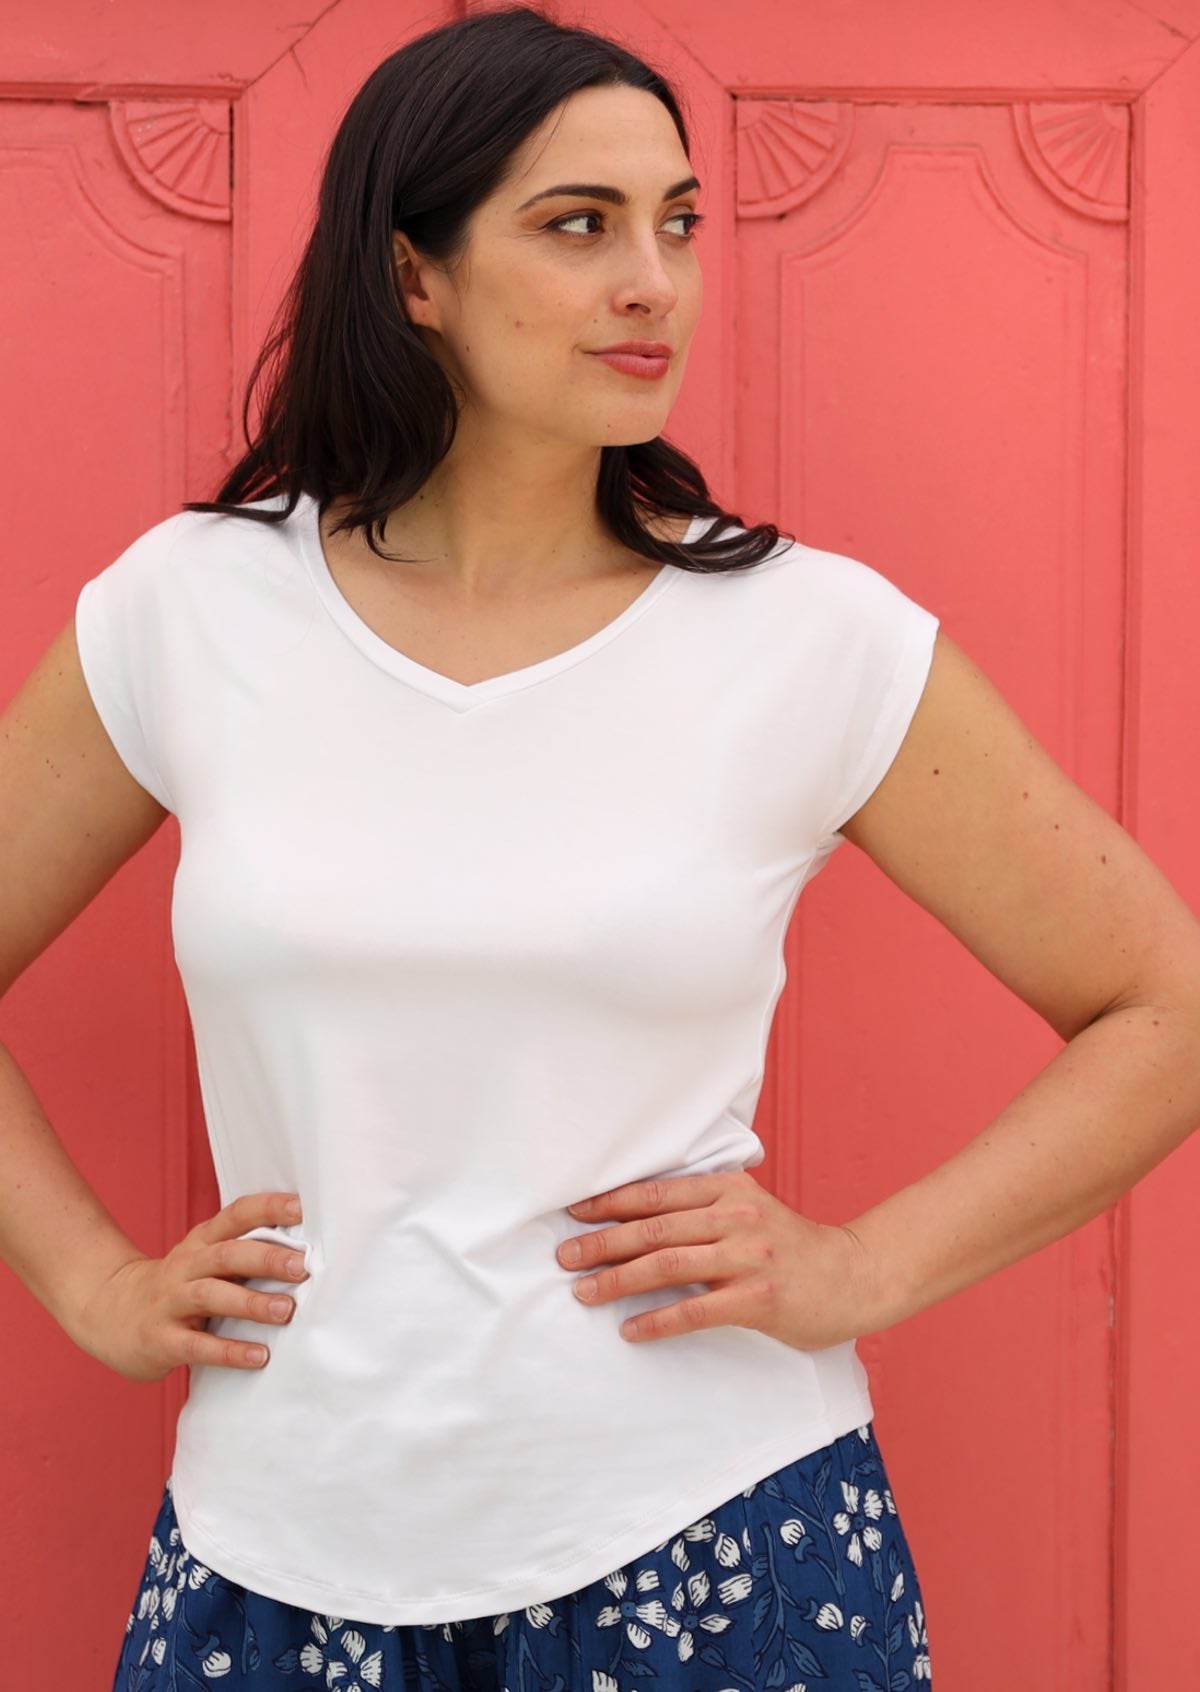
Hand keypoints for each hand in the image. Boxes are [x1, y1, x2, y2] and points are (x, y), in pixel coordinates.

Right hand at [69, 1191, 309, 1381]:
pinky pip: (197, 1345)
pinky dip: (230, 1351)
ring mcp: (170, 1302)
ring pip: (211, 1295)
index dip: (268, 1208)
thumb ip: (245, 1253)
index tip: (303, 1208)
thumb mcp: (204, 1260)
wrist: (109, 1313)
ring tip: (287, 1311)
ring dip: (251, 1303)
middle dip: (266, 1258)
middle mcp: (186, 1265)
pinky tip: (259, 1356)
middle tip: (303, 1266)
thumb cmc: (177, 1286)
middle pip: (226, 1254)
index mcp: (202, 1242)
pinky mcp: (160, 1339)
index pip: (236, 1215)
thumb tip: (307, 1253)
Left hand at [557, 1170, 880, 1348]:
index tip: (575, 1212)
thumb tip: (641, 1215)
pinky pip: (696, 1311)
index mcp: (731, 1189)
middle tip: (565, 1255)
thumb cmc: (793, 1246)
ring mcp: (749, 1257)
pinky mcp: (759, 1299)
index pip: (659, 1192)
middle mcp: (738, 1217)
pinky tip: (630, 1330)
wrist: (855, 1276)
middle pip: (655, 1228)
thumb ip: (707, 1206)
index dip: (613, 1202)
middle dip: (603, 1241)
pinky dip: (658, 1320)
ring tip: (584, 1291)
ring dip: (619, 1279)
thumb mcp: (753, 1208)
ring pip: (668, 1265)